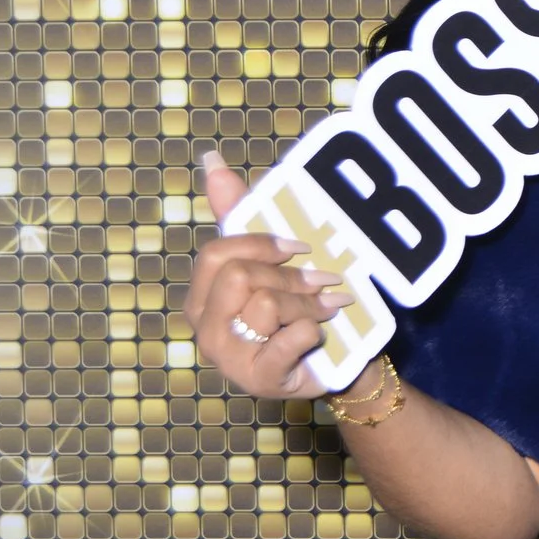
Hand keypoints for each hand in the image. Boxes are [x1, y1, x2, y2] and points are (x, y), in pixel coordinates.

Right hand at [185, 149, 355, 399]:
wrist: (336, 367)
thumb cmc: (298, 311)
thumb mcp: (271, 261)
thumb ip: (238, 214)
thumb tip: (211, 159)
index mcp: (203, 297)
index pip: (218, 254)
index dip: (261, 244)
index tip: (301, 246)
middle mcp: (206, 328)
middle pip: (240, 277)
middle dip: (290, 276)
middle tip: (325, 282)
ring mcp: (229, 357)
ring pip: (266, 305)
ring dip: (309, 303)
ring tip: (330, 309)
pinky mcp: (259, 378)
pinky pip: (287, 338)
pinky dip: (311, 331)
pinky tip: (320, 334)